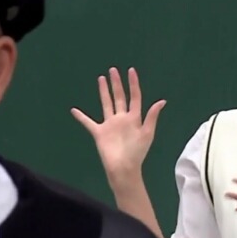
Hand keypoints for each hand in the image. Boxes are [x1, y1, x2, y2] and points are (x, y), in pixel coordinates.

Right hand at [71, 67, 165, 183]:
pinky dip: (81, 117)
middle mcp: (122, 118)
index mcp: (134, 117)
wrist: (124, 168)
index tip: (131, 71)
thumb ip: (152, 116)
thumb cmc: (137, 152)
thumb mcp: (147, 133)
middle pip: (119, 97)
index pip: (134, 97)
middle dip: (117, 83)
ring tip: (101, 78)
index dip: (133, 84)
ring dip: (103, 92)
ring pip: (106, 104)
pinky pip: (88, 122)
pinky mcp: (99, 132)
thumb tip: (162, 101)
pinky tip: (74, 110)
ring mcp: (110, 124)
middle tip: (113, 70)